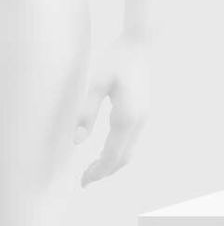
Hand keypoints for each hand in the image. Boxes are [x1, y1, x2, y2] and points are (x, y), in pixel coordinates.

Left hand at [73, 34, 151, 186]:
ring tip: (93, 167)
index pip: (112, 156)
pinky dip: (120, 152)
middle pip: (124, 158)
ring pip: (130, 151)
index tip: (83, 182)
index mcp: (127, 117)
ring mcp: (145, 117)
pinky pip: (133, 141)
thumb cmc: (117, 60)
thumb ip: (87, 112)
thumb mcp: (97, 83)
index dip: (98, 172)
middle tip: (85, 179)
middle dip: (105, 171)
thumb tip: (77, 142)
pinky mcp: (145, 111)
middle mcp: (139, 121)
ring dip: (113, 163)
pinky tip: (108, 149)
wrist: (141, 43)